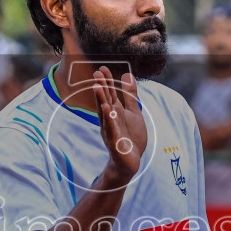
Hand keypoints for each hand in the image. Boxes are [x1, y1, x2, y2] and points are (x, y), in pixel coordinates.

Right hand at [93, 66, 145, 182]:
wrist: (130, 162)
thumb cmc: (130, 138)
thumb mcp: (133, 112)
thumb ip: (130, 95)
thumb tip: (127, 75)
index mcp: (115, 112)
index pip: (110, 94)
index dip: (107, 82)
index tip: (102, 68)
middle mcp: (110, 120)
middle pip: (105, 101)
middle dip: (102, 87)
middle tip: (97, 73)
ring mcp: (111, 130)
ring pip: (105, 113)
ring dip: (101, 100)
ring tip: (97, 86)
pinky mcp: (115, 142)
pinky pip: (111, 129)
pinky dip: (109, 119)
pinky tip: (107, 109)